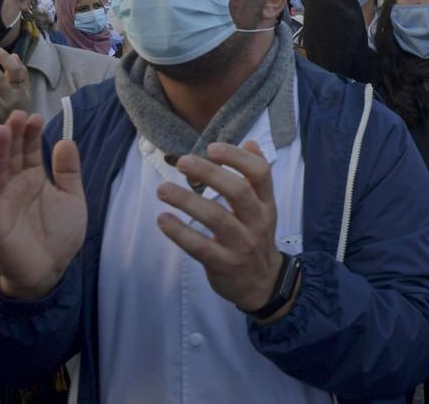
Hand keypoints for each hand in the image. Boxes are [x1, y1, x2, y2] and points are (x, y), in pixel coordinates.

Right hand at [0, 111, 87, 299]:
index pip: (29, 151)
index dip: (30, 134)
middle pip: (11, 156)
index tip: (35, 116)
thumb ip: (68, 172)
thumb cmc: (60, 234)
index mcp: (33, 179)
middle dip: (13, 136)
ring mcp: (1, 201)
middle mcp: (14, 186)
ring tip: (2, 130)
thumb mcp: (72, 198)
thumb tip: (65, 140)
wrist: (50, 270)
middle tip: (17, 114)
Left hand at [156, 141, 283, 312]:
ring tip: (162, 190)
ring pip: (216, 217)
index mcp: (266, 204)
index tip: (211, 148)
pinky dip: (179, 232)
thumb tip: (249, 143)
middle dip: (209, 173)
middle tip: (182, 161)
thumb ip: (256, 176)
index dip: (237, 157)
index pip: (260, 173)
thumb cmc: (256, 238)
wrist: (263, 284)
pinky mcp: (223, 264)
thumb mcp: (264, 207)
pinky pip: (199, 246)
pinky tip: (163, 219)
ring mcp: (241, 244)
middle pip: (238, 191)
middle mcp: (257, 221)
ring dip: (186, 200)